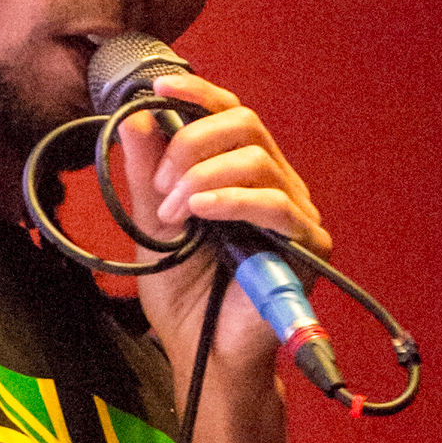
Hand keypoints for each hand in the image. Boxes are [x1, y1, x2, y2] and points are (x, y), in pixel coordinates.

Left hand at [113, 78, 331, 391]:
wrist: (203, 352)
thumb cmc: (184, 295)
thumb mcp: (153, 224)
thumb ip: (146, 175)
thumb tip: (133, 119)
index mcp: (241, 174)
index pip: (229, 114)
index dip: (197, 94)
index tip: (157, 90)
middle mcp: (274, 185)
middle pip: (245, 125)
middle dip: (192, 145)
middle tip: (162, 186)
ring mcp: (295, 214)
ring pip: (257, 160)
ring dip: (204, 178)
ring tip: (174, 214)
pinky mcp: (309, 245)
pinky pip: (277, 205)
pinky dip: (232, 201)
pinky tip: (201, 213)